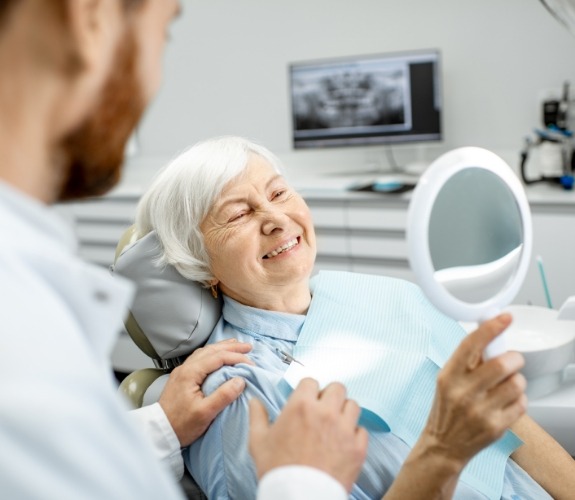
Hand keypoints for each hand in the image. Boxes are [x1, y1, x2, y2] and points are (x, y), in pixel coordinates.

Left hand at [158, 338, 252, 446]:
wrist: (159, 433)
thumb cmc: (181, 425)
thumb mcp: (205, 413)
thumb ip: (223, 395)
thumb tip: (240, 380)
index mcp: (190, 373)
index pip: (218, 357)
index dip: (236, 357)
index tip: (251, 363)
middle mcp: (185, 368)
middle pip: (211, 350)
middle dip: (231, 347)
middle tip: (248, 347)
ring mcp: (182, 372)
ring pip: (205, 352)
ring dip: (222, 348)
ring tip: (236, 346)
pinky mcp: (182, 378)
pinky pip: (200, 358)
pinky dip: (213, 354)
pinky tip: (218, 356)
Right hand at [249, 378, 367, 492]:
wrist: (298, 497)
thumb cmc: (277, 470)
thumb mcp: (258, 441)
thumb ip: (257, 416)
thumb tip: (254, 401)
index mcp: (301, 405)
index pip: (311, 381)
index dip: (308, 390)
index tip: (307, 400)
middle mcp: (325, 412)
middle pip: (337, 388)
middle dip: (330, 396)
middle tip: (324, 409)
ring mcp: (344, 429)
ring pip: (353, 406)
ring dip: (344, 412)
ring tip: (335, 425)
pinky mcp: (357, 448)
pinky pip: (362, 430)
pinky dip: (354, 435)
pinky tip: (344, 443)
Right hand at [420, 314, 526, 468]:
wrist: (443, 444)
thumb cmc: (447, 408)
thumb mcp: (447, 379)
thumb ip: (467, 360)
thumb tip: (489, 332)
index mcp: (449, 375)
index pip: (471, 344)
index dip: (490, 328)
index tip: (505, 317)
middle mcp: (463, 392)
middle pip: (502, 364)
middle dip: (514, 358)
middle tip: (512, 360)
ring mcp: (480, 411)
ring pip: (516, 383)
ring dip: (517, 379)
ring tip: (507, 384)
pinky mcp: (496, 427)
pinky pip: (521, 403)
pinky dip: (519, 399)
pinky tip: (506, 402)